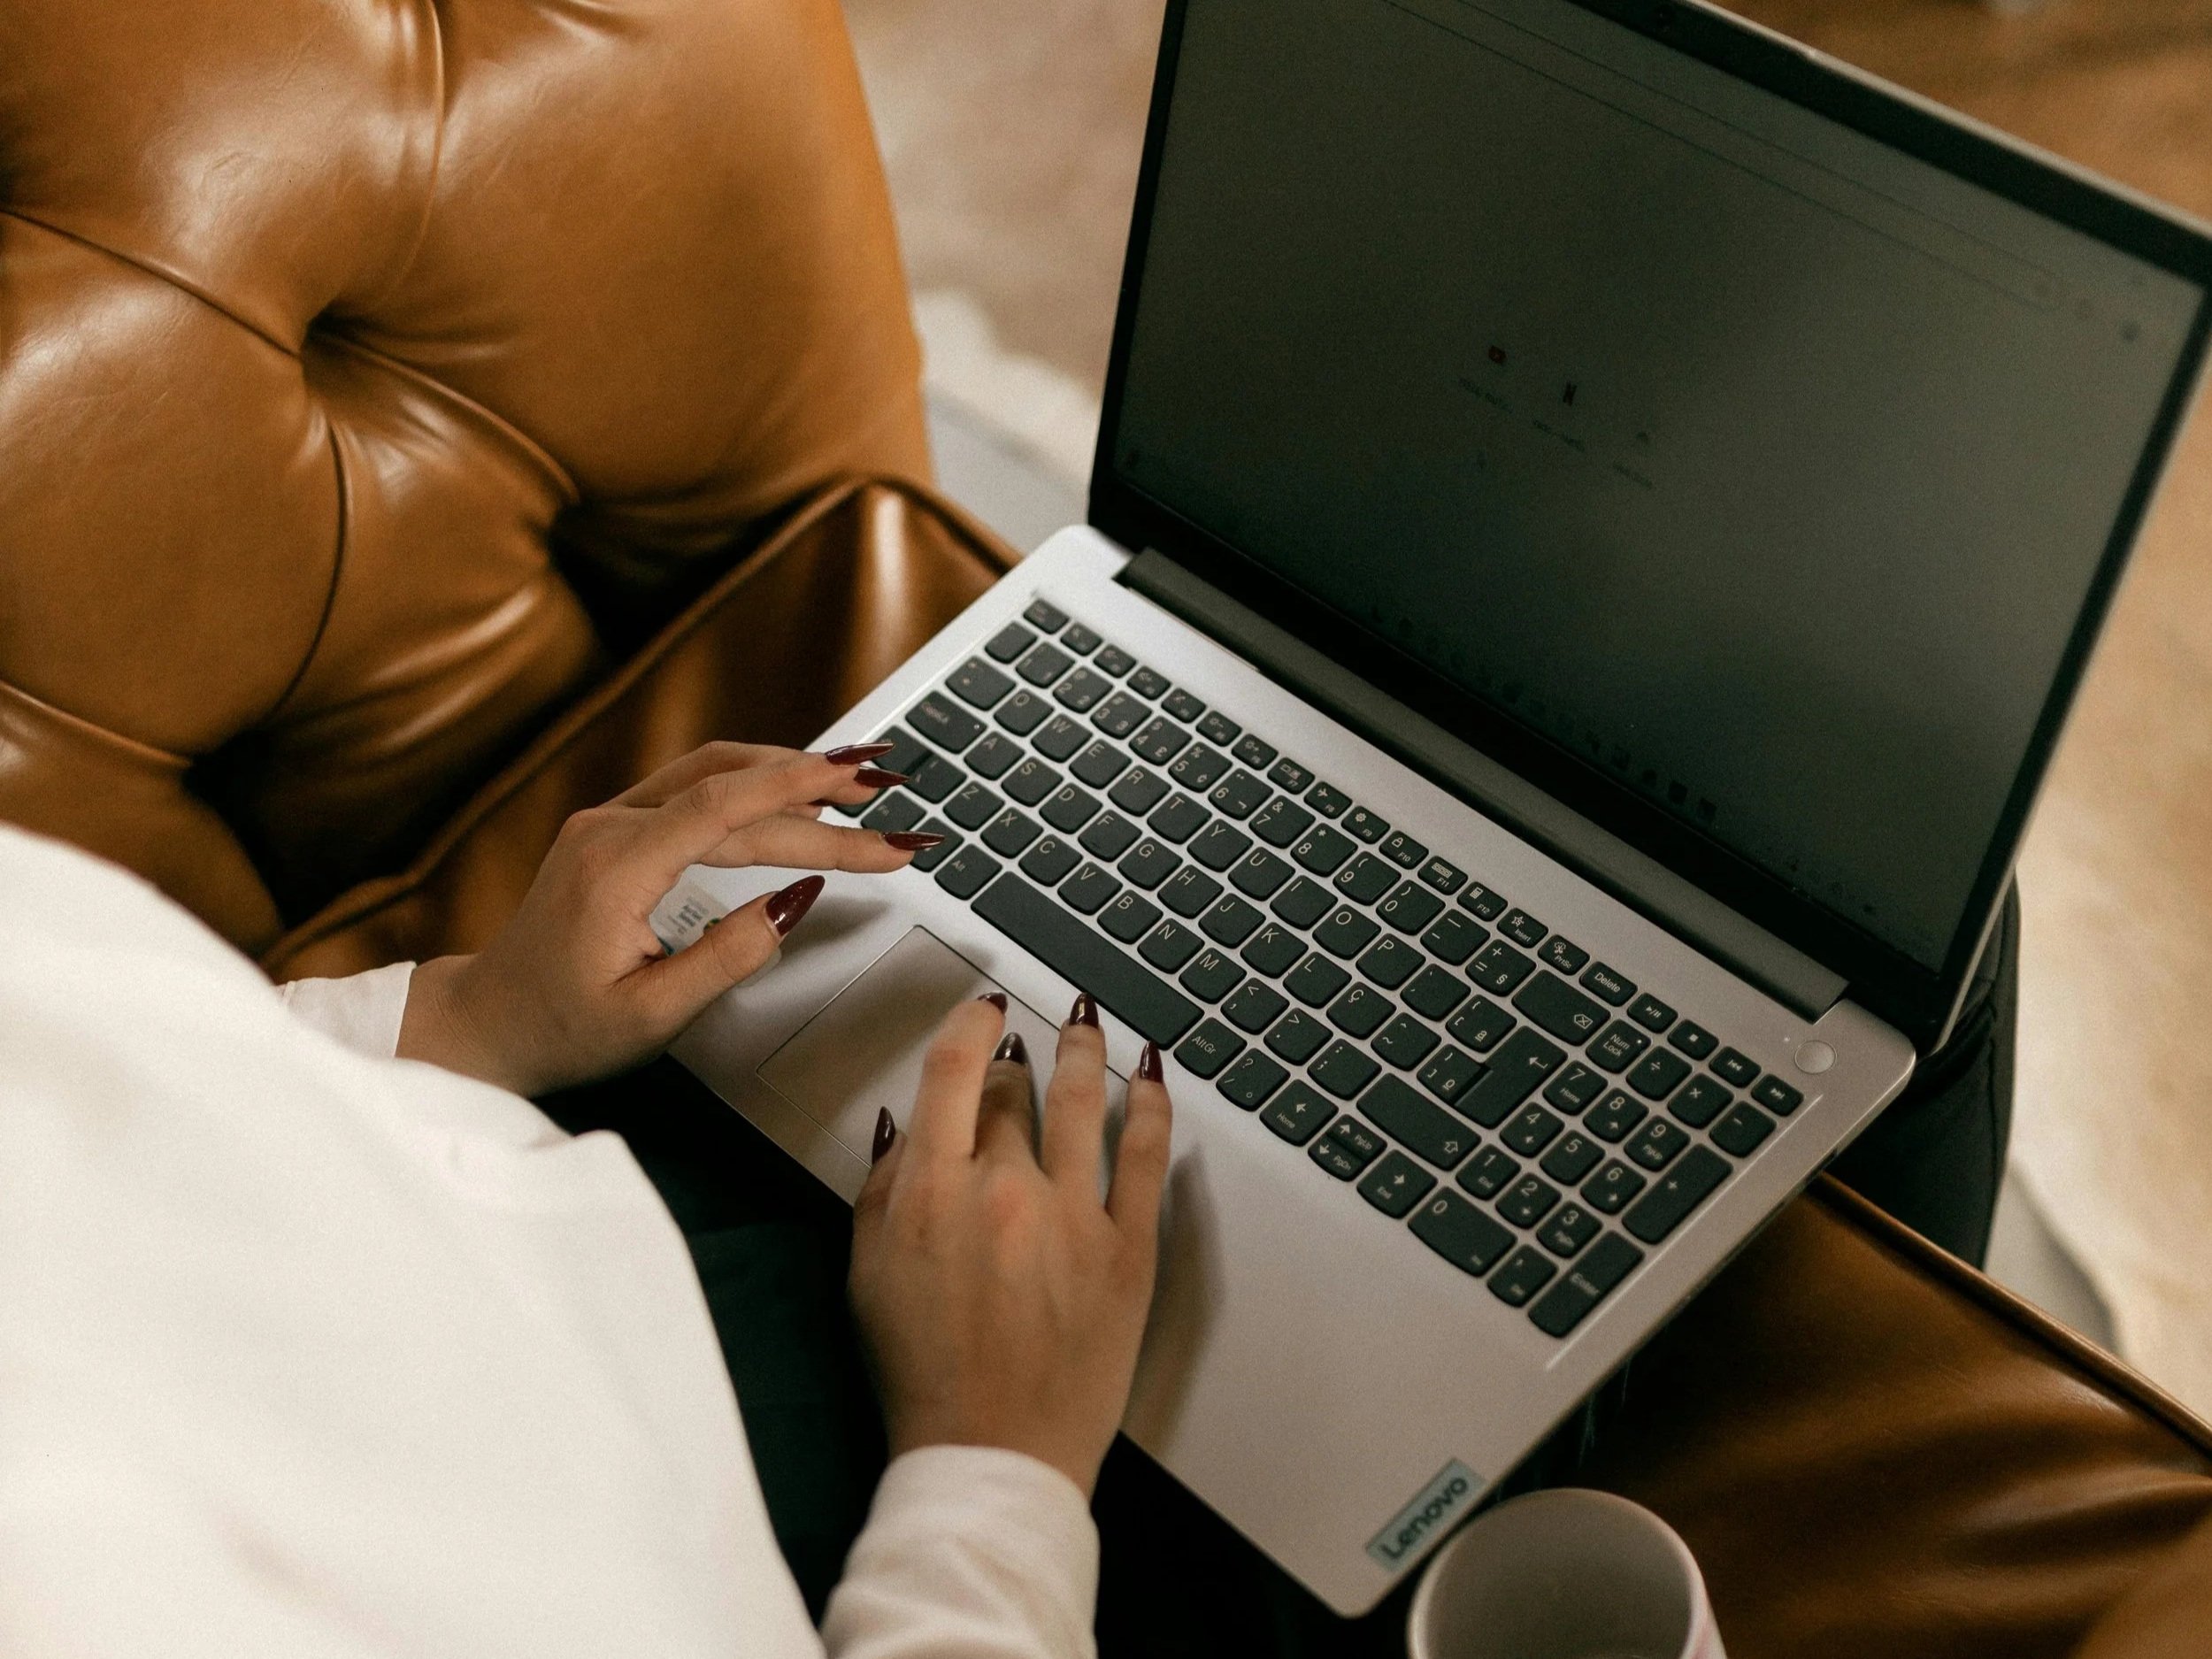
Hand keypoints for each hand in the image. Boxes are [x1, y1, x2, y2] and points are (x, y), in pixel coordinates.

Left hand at [394, 741, 937, 1095]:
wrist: (489, 1020)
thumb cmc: (563, 1027)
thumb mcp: (652, 1016)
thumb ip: (730, 955)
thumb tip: (799, 897)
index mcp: (615, 869)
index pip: (723, 807)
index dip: (800, 788)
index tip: (863, 782)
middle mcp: (609, 827)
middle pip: (735, 795)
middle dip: (823, 803)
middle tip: (896, 816)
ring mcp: (610, 819)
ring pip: (715, 772)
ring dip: (790, 774)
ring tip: (861, 785)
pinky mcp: (618, 826)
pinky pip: (696, 785)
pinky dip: (756, 783)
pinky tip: (797, 791)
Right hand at [849, 993, 1173, 1496]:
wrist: (992, 1454)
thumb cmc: (924, 1375)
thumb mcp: (868, 1273)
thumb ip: (882, 1186)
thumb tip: (904, 1118)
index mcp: (930, 1192)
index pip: (952, 1069)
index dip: (968, 1024)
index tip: (980, 1010)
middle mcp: (1003, 1192)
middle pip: (1013, 1091)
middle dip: (1014, 1062)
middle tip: (1020, 1047)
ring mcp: (1073, 1217)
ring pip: (1083, 1100)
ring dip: (1083, 1048)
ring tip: (1086, 1020)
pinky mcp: (1129, 1249)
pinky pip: (1146, 1154)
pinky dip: (1151, 1103)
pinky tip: (1151, 1074)